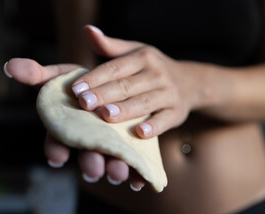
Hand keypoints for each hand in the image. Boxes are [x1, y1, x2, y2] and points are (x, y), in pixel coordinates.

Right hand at [4, 58, 145, 190]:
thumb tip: (10, 65)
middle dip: (89, 163)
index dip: (55, 148)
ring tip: (119, 174)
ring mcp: (112, 144)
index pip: (57, 140)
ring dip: (115, 169)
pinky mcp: (132, 146)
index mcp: (70, 126)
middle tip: (93, 169)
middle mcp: (90, 139)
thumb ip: (39, 74)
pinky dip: (137, 174)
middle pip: (87, 154)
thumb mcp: (62, 76)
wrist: (119, 83)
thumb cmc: (84, 83)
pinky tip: (140, 180)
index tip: (56, 157)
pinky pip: (135, 165)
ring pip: (112, 161)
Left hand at [73, 25, 197, 137]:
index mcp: (143, 58)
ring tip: (106, 115)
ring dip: (125, 109)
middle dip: (104, 94)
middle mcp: (156, 74)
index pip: (115, 68)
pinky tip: (140, 132)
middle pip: (126, 85)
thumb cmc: (152, 68)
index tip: (75, 88)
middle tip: (84, 103)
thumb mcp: (135, 52)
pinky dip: (154, 126)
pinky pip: (165, 119)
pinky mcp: (176, 112)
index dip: (95, 78)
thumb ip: (110, 46)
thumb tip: (87, 30)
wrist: (189, 82)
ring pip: (144, 102)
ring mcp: (168, 94)